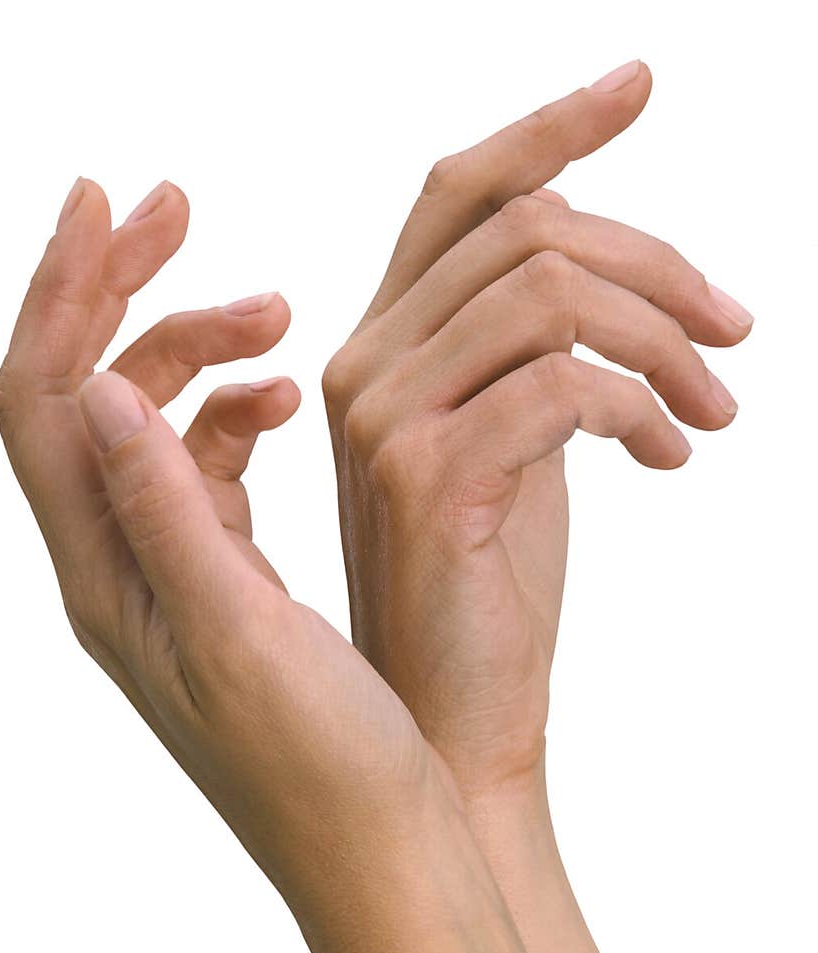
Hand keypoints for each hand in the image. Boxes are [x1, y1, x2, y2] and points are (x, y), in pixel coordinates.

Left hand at [0, 177, 433, 912]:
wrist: (379, 850)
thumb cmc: (321, 769)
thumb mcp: (234, 634)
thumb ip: (163, 510)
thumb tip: (95, 381)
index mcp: (106, 580)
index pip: (39, 404)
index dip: (59, 292)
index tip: (110, 198)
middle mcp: (120, 572)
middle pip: (83, 397)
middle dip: (124, 294)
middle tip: (188, 211)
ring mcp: (172, 578)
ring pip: (149, 426)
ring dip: (195, 353)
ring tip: (279, 319)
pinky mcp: (227, 587)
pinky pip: (206, 470)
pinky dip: (237, 413)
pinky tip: (294, 400)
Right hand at [323, 62, 752, 797]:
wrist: (460, 719)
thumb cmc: (489, 590)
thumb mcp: (519, 445)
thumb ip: (537, 353)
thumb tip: (616, 273)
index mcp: (386, 348)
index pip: (460, 191)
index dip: (551, 127)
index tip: (638, 84)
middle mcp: (367, 365)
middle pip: (525, 227)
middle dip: (658, 262)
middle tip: (734, 330)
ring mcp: (385, 417)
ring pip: (550, 292)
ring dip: (662, 337)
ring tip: (713, 406)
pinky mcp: (424, 475)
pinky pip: (560, 383)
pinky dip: (637, 406)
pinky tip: (671, 456)